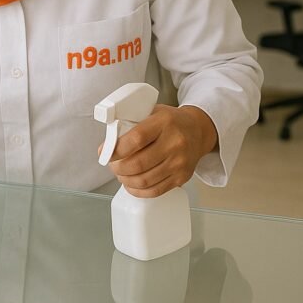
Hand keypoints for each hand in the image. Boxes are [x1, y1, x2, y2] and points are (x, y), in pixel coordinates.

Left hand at [101, 105, 217, 198]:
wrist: (198, 131)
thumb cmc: (171, 121)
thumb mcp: (153, 111)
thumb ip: (132, 121)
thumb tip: (109, 139)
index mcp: (164, 122)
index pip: (136, 139)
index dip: (116, 149)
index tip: (104, 152)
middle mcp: (174, 143)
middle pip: (138, 163)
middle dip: (118, 167)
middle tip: (111, 165)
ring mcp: (179, 163)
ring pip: (144, 180)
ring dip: (126, 180)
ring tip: (120, 174)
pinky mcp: (181, 177)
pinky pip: (155, 190)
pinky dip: (138, 191)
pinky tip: (131, 185)